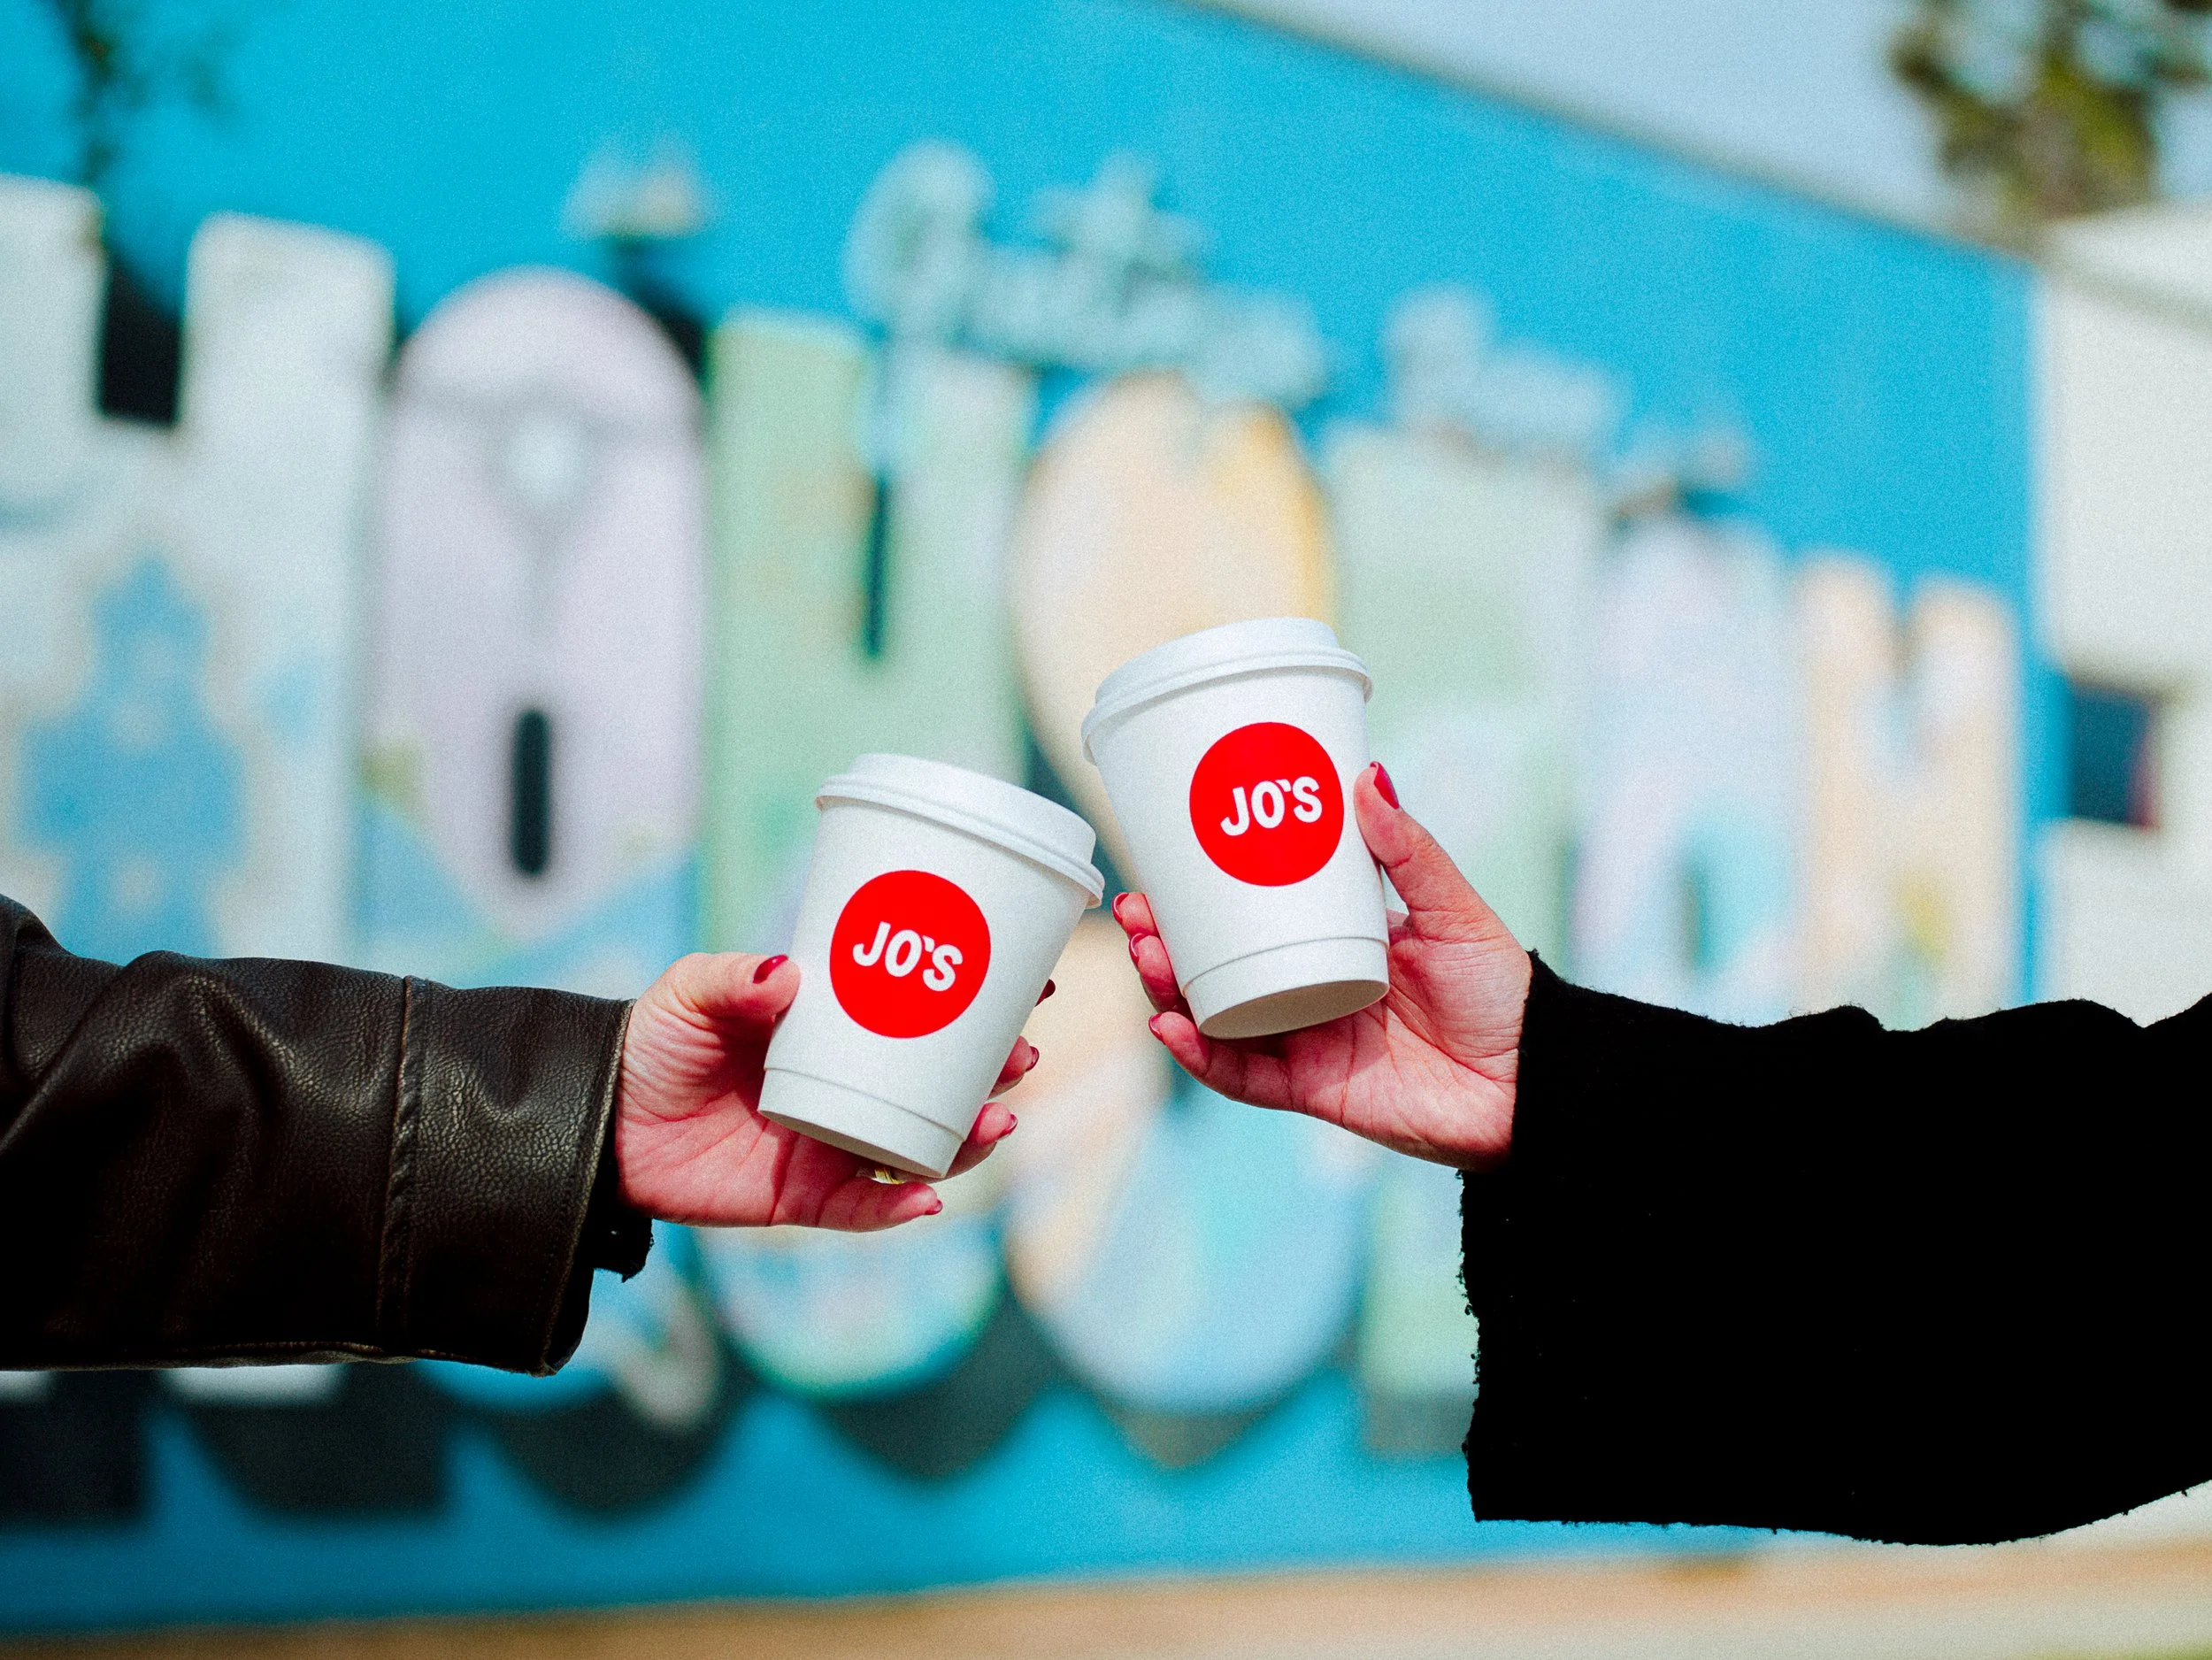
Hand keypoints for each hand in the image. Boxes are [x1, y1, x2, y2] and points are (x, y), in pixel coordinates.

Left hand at [615, 955, 1037, 1229]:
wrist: (597, 1120)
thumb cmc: (652, 1043)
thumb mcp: (693, 992)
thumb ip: (736, 979)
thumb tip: (790, 974)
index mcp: (838, 1035)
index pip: (924, 1019)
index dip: (980, 1006)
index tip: (1032, 984)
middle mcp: (849, 1092)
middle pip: (943, 1088)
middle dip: (994, 1075)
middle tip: (1019, 1055)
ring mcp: (832, 1146)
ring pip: (922, 1150)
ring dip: (969, 1140)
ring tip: (996, 1119)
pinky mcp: (804, 1199)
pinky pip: (867, 1210)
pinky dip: (901, 1208)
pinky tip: (931, 1195)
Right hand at [1115, 763, 1528, 1167]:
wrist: (1535, 1081)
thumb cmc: (1501, 992)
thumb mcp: (1451, 909)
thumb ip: (1409, 851)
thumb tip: (1368, 775)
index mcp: (1335, 944)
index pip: (1251, 917)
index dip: (1201, 898)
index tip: (1162, 867)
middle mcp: (1309, 992)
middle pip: (1217, 968)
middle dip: (1165, 942)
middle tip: (1136, 912)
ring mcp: (1305, 1043)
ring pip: (1217, 1018)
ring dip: (1171, 991)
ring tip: (1149, 957)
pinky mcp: (1311, 1091)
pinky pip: (1242, 1076)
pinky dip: (1202, 1057)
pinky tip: (1173, 1027)